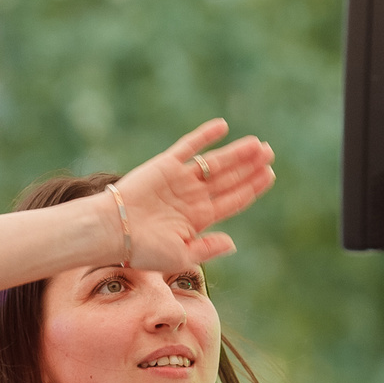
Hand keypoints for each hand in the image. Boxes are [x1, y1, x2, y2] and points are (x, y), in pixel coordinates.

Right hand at [110, 118, 275, 272]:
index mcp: (198, 219)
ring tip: (258, 143)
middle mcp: (192, 197)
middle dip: (250, 167)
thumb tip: (233, 243)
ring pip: (215, 162)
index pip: (233, 200)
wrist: (113, 232)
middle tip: (270, 153)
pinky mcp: (165, 165)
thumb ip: (207, 248)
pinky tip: (223, 126)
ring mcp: (179, 180)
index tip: (269, 176)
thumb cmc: (143, 251)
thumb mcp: (180, 256)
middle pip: (228, 179)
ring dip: (236, 152)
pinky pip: (188, 146)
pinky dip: (204, 136)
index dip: (252, 188)